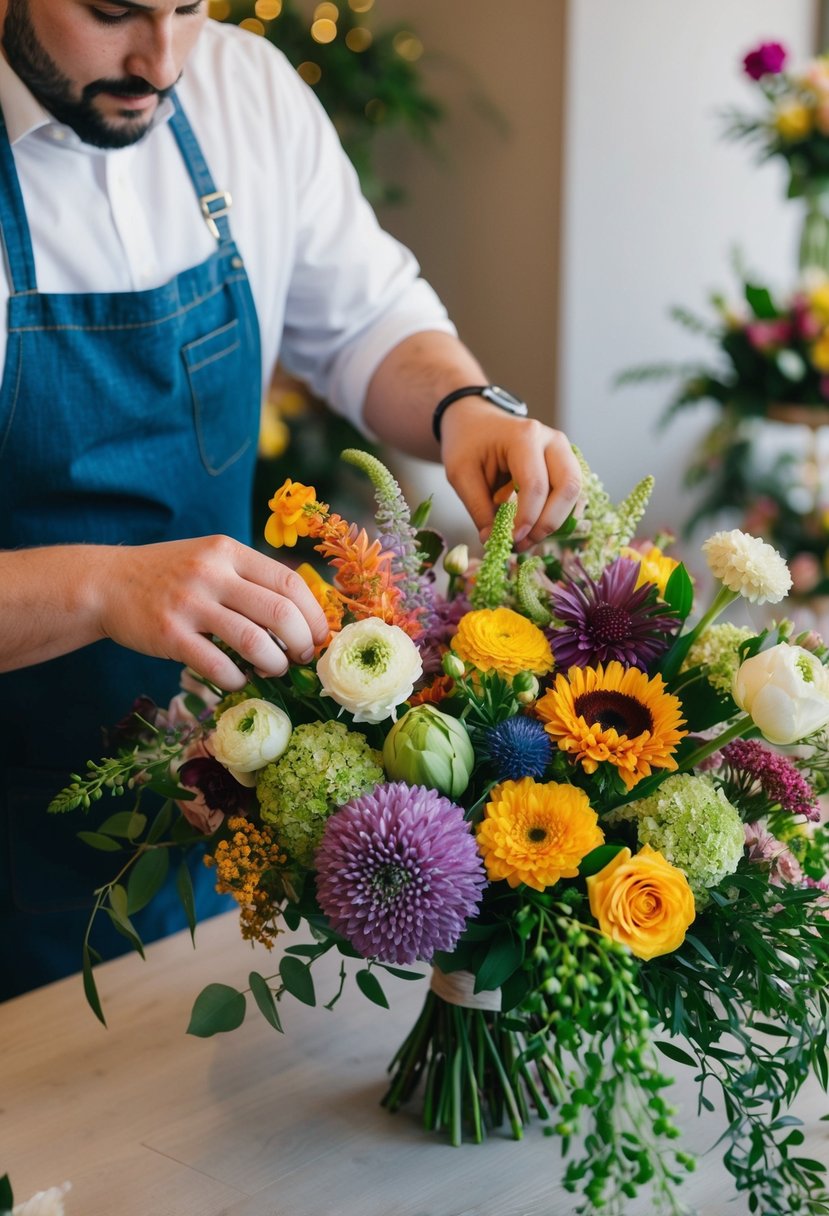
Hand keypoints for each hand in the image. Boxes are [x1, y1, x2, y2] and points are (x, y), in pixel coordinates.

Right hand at [93, 537, 329, 689]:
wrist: (107, 583)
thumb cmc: (170, 574)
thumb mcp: (211, 559)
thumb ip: (251, 578)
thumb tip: (304, 614)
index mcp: (229, 551)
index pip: (290, 583)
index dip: (314, 615)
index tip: (320, 635)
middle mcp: (211, 573)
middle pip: (279, 612)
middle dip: (301, 642)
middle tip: (302, 657)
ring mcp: (189, 604)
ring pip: (253, 641)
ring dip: (274, 664)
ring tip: (274, 669)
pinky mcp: (169, 634)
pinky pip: (217, 665)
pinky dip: (236, 679)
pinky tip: (238, 679)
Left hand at [439, 404, 581, 549]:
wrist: (476, 421)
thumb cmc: (467, 443)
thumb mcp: (461, 474)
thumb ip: (478, 508)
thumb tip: (493, 541)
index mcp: (524, 436)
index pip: (535, 484)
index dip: (527, 518)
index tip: (512, 541)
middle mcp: (552, 440)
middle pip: (568, 487)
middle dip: (548, 522)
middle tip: (523, 543)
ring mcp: (563, 451)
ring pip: (575, 493)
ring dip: (553, 521)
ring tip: (526, 539)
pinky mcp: (565, 464)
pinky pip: (569, 494)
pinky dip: (555, 514)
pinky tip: (533, 526)